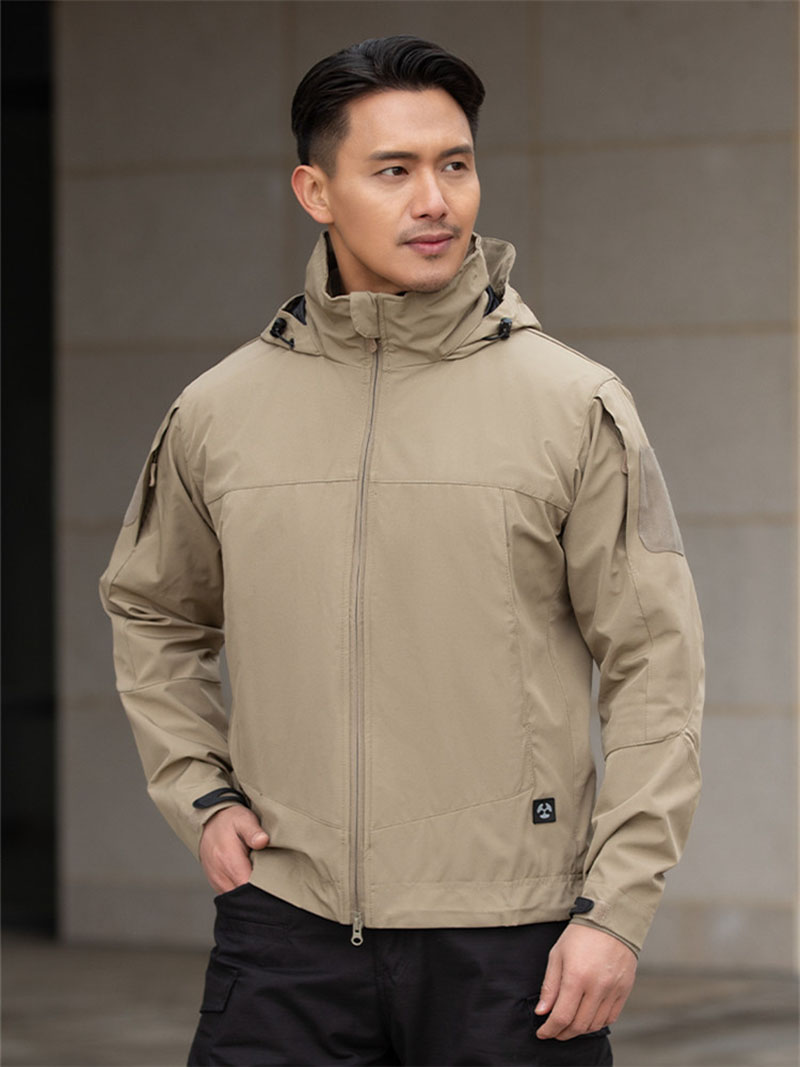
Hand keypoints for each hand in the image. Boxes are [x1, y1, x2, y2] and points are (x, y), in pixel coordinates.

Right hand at [198, 805, 269, 893]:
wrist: (209, 822)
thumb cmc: (229, 820)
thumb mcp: (243, 819)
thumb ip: (253, 831)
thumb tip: (263, 841)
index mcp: (228, 860)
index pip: (248, 885)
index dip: (263, 886)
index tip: (275, 880)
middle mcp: (221, 875)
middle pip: (243, 896)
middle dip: (258, 892)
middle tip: (272, 880)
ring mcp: (218, 882)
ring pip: (237, 898)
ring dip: (250, 891)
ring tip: (261, 877)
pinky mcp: (217, 884)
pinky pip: (231, 894)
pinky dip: (242, 890)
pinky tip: (251, 878)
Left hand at [534, 924, 636, 1039]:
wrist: (611, 921)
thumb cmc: (580, 936)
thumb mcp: (557, 955)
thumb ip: (550, 986)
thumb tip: (542, 1012)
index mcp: (576, 977)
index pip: (562, 1016)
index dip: (550, 1029)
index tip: (542, 1033)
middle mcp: (596, 987)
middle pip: (578, 1025)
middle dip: (563, 1033)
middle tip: (554, 1032)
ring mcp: (613, 990)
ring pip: (595, 1025)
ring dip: (579, 1030)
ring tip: (569, 1025)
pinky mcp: (625, 990)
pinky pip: (611, 1017)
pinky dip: (597, 1023)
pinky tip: (588, 1017)